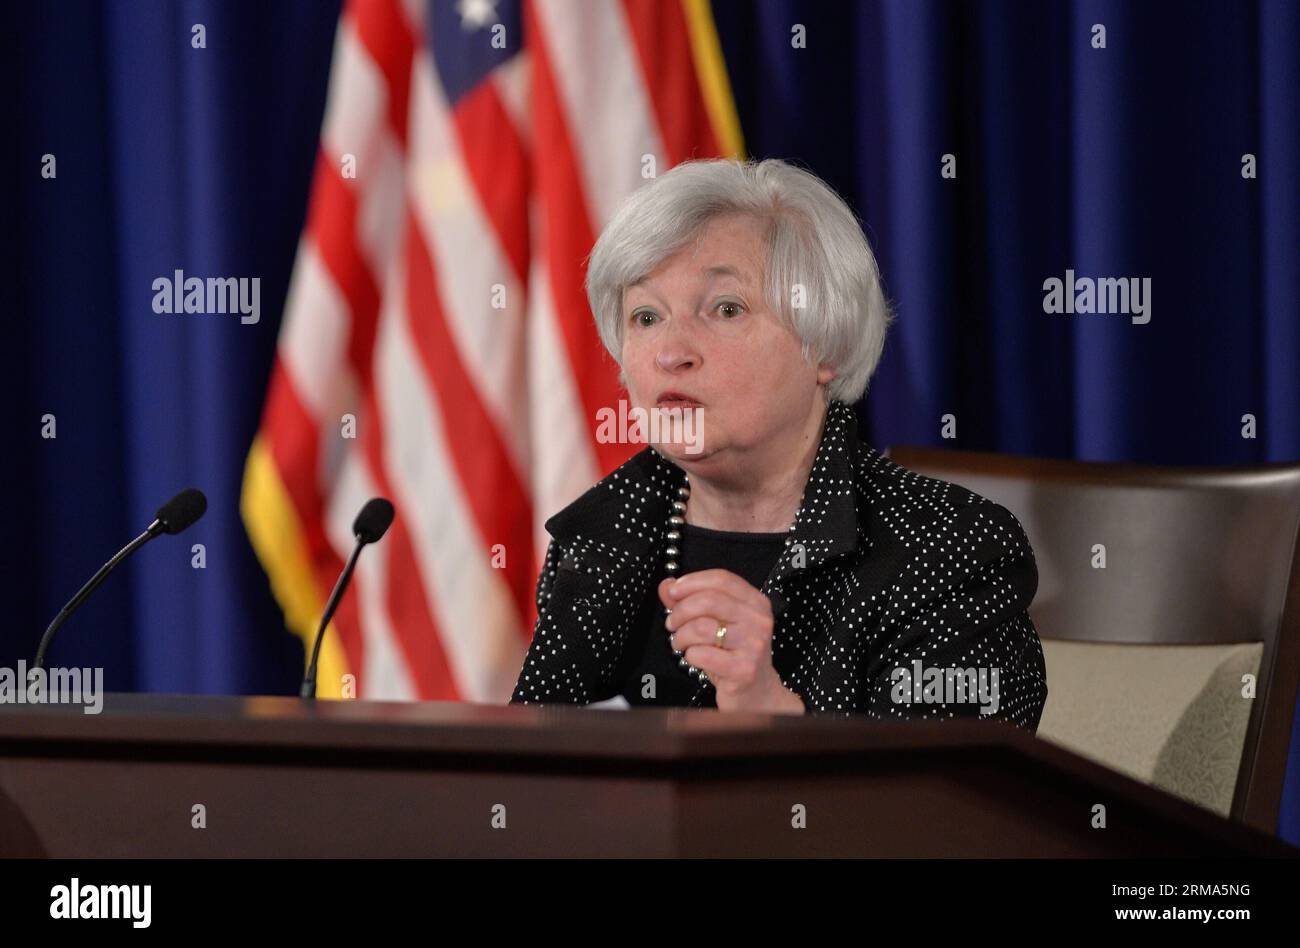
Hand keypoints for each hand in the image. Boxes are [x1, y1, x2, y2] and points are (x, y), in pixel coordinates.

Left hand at [659, 569, 805, 713]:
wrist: (757, 693)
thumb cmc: (735, 656)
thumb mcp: (717, 623)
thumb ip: (691, 601)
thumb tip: (666, 585)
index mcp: (755, 603)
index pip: (721, 579)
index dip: (691, 582)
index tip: (673, 591)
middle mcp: (758, 621)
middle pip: (709, 601)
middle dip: (681, 611)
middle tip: (672, 623)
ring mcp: (753, 645)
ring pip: (702, 627)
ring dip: (681, 636)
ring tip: (680, 643)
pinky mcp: (743, 669)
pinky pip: (702, 654)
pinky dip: (690, 655)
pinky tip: (694, 658)